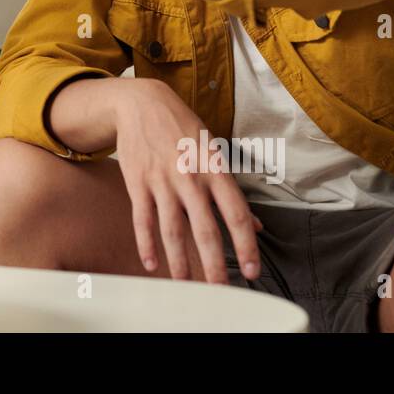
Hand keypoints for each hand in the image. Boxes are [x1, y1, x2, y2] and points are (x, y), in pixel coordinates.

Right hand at [112, 79, 261, 283]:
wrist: (141, 103)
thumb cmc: (182, 129)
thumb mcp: (213, 151)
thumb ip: (232, 191)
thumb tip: (256, 224)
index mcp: (214, 168)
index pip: (235, 213)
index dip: (245, 245)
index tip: (251, 271)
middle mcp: (190, 177)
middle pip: (204, 228)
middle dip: (213, 264)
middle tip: (220, 290)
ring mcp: (161, 180)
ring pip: (172, 229)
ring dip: (179, 261)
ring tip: (186, 285)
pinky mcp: (137, 182)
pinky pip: (143, 219)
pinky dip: (146, 244)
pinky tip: (152, 264)